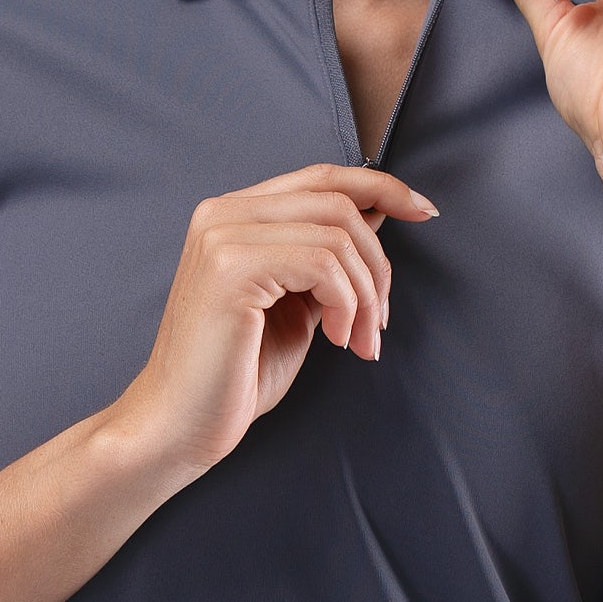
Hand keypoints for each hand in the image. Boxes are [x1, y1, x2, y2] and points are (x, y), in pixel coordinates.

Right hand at [111, 163, 440, 480]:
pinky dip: (346, 304)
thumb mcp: (297, 303)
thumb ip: (326, 259)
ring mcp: (223, 236)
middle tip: (380, 322)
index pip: (321, 176)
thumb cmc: (236, 373)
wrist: (179, 425)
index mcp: (233, 214)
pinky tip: (336, 340)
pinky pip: (322, 264)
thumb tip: (378, 215)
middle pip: (338, 202)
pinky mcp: (231, 267)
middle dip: (377, 264)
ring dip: (365, 294)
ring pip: (338, 234)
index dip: (380, 185)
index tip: (423, 209)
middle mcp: (222, 213)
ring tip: (358, 340)